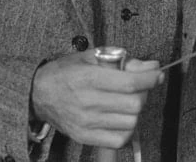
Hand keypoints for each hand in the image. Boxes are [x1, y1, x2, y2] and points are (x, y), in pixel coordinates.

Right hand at [30, 52, 162, 147]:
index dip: (150, 78)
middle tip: (140, 86)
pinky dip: (127, 129)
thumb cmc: (65, 72)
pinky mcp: (84, 136)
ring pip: (130, 122)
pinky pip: (119, 139)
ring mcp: (86, 122)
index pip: (130, 82)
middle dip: (144, 93)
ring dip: (136, 111)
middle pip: (134, 104)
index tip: (157, 73)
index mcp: (88, 77)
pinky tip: (121, 117)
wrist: (37, 93)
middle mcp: (87, 102)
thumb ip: (122, 59)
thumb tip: (150, 66)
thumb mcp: (91, 56)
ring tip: (128, 101)